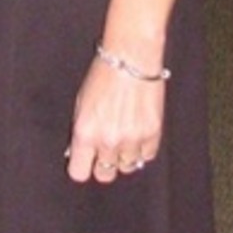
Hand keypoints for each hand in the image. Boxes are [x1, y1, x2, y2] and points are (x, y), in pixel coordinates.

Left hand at [65, 55, 166, 183]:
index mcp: (85, 133)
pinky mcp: (153, 133)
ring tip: (125, 135)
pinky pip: (147, 156)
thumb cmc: (103, 75)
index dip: (83, 167)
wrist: (132, 57)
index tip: (86, 160)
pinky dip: (143, 148)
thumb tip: (79, 153)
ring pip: (128, 167)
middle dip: (104, 165)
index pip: (79, 173)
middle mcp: (108, 140)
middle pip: (104, 175)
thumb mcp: (82, 103)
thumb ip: (81, 132)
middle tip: (106, 149)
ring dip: (125, 155)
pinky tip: (138, 131)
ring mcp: (132, 139)